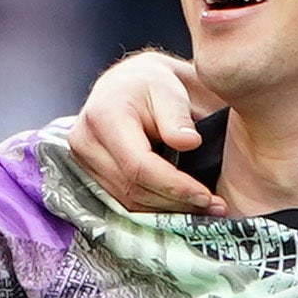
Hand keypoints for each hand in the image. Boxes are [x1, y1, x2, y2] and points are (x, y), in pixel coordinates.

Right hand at [69, 51, 227, 215]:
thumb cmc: (152, 85)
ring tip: (204, 209)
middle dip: (176, 203)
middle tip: (215, 208)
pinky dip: (154, 210)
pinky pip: (123, 202)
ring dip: (167, 211)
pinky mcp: (88, 175)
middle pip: (132, 188)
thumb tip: (189, 142)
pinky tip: (181, 208)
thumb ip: (178, 117)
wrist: (128, 85)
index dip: (173, 186)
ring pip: (127, 201)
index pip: (138, 165)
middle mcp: (85, 141)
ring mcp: (82, 161)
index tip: (205, 196)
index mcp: (104, 116)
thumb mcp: (170, 92)